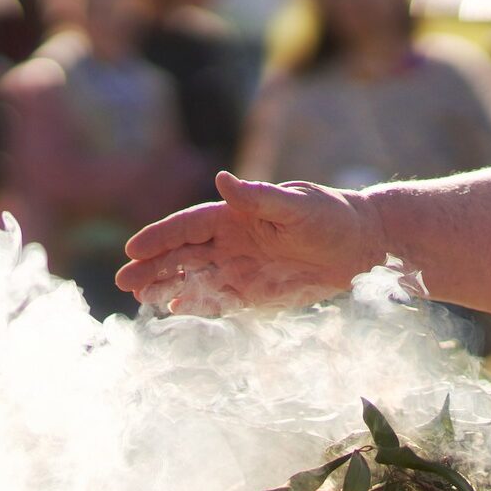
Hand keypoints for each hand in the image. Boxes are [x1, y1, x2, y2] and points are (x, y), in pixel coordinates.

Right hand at [117, 171, 383, 314]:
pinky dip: (198, 305)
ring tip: (141, 299)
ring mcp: (244, 267)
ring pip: (197, 278)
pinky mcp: (259, 292)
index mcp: (237, 215)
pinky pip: (221, 299)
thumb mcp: (297, 204)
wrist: (365, 246)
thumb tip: (221, 179)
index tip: (132, 250)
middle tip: (125, 283)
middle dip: (154, 268)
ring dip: (169, 287)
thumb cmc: (333, 216)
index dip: (160, 238)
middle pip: (185, 255)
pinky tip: (176, 311)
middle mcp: (235, 241)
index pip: (189, 226)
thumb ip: (258, 198)